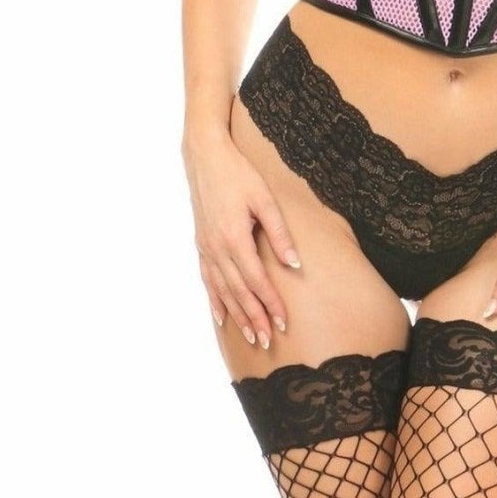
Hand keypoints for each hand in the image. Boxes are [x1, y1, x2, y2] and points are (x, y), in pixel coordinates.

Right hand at [181, 129, 301, 349]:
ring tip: (251, 336)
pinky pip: (208, 280)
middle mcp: (217, 248)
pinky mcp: (201, 245)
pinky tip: (222, 318)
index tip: (283, 322)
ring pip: (223, 291)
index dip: (270, 303)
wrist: (205, 157)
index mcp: (235, 238)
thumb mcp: (265, 200)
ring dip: (238, 315)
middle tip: (269, 340)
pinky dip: (215, 301)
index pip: (257, 280)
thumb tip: (295, 264)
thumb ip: (279, 233)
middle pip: (239, 292)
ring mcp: (206, 248)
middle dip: (255, 317)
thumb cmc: (239, 175)